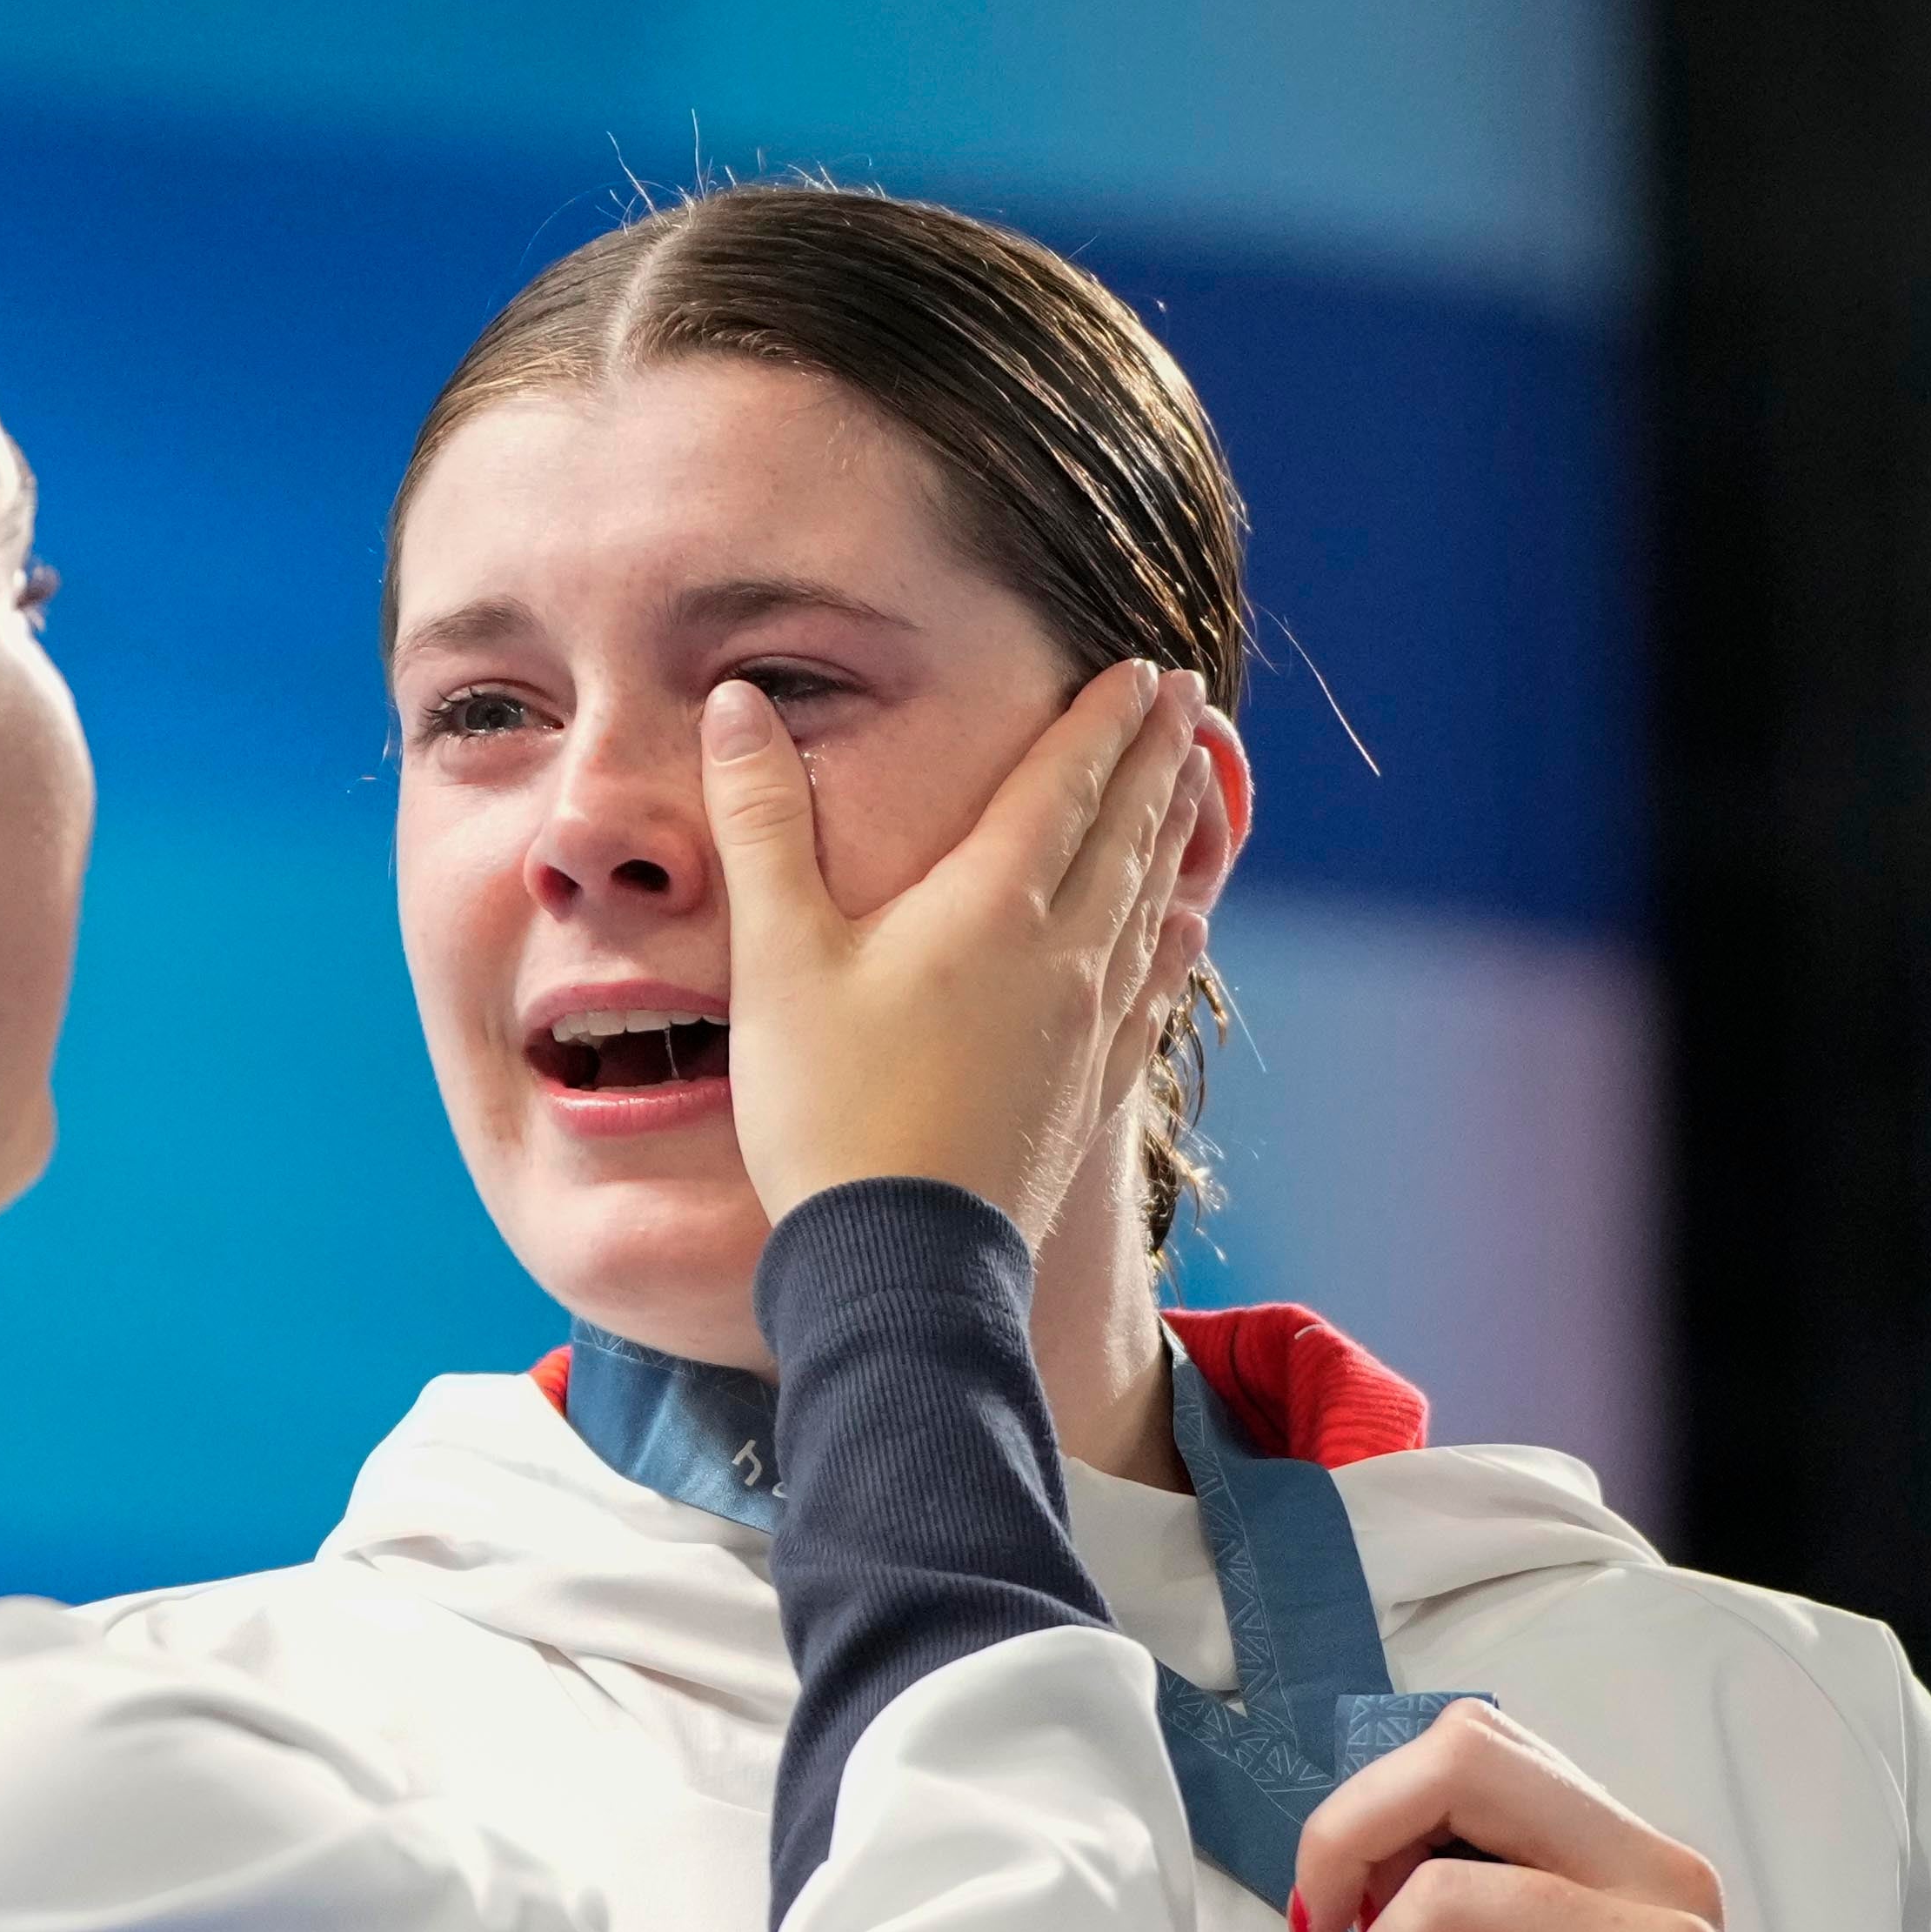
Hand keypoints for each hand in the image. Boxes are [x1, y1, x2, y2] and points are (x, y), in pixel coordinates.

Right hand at [706, 655, 1209, 1233]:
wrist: (898, 1259)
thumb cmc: (826, 1106)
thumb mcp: (775, 955)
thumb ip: (762, 822)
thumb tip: (735, 704)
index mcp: (992, 906)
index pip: (1066, 784)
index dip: (1103, 721)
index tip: (1138, 671)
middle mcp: (1061, 955)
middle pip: (1124, 833)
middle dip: (1155, 759)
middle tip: (1185, 701)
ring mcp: (1085, 1028)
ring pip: (1146, 906)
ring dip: (1172, 835)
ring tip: (1195, 786)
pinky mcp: (1086, 1092)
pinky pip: (1149, 996)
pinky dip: (1172, 945)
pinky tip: (1186, 929)